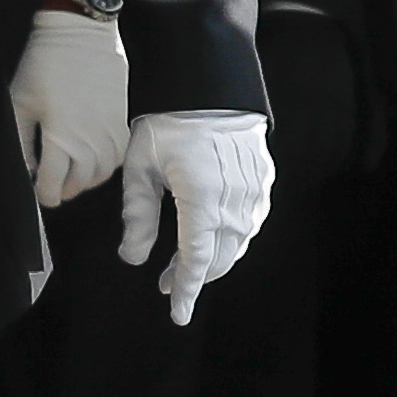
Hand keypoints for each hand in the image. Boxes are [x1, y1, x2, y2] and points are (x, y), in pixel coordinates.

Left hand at [6, 4, 128, 207]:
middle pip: (79, 184)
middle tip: (52, 186)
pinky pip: (117, 157)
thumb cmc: (45, 63)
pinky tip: (91, 160)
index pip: (54, 184)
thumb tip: (26, 168)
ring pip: (101, 174)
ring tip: (70, 176)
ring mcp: (109, 131)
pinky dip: (104, 166)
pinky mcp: (121, 120)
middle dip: (63, 190)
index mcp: (61, 137)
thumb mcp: (20, 101)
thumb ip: (21, 141)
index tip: (38, 193)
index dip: (43, 195)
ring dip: (84, 181)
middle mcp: (89, 140)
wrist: (81, 32)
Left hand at [113, 111, 272, 325]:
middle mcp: (235, 199)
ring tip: (185, 264)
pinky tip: (215, 236)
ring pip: (239, 241)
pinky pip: (252, 220)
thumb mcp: (140, 167)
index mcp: (202, 198)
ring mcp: (254, 189)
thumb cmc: (168, 122)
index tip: (177, 313)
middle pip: (220, 257)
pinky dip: (233, 236)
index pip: (196, 259)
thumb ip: (137, 216)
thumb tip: (133, 258)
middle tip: (167, 285)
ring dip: (214, 259)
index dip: (186, 290)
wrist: (209, 82)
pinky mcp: (263, 178)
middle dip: (195, 277)